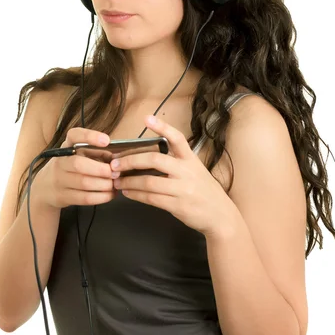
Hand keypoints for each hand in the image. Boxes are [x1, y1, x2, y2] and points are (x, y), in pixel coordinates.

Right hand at [35, 127, 119, 209]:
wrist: (45, 188)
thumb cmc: (69, 167)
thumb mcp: (78, 155)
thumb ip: (96, 153)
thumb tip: (117, 158)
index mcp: (66, 147)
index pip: (74, 135)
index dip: (90, 136)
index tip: (106, 140)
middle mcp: (60, 162)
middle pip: (78, 164)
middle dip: (101, 169)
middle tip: (115, 173)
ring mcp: (59, 180)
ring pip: (83, 183)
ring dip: (104, 185)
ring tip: (115, 184)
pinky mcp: (63, 196)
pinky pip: (84, 198)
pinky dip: (101, 197)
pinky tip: (110, 194)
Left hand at [110, 114, 239, 237]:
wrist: (220, 216)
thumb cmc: (203, 191)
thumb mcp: (195, 171)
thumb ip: (176, 163)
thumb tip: (146, 159)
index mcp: (191, 160)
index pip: (177, 138)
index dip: (163, 127)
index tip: (147, 118)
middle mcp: (187, 172)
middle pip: (155, 160)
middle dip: (131, 161)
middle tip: (114, 163)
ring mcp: (183, 189)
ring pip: (149, 182)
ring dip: (129, 181)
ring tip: (117, 181)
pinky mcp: (178, 205)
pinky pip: (151, 198)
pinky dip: (136, 194)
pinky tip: (128, 192)